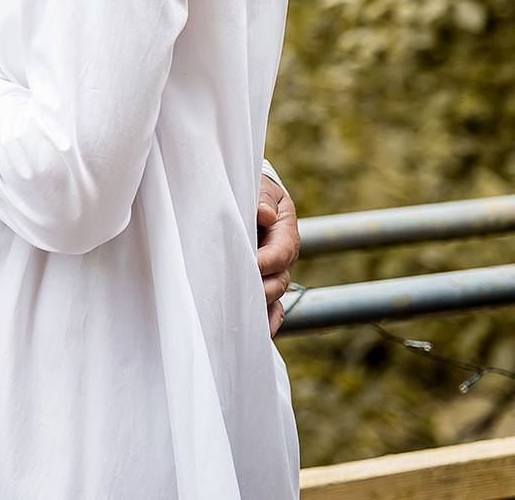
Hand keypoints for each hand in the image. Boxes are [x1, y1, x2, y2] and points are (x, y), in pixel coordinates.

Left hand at [256, 176, 300, 335]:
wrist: (253, 201)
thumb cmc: (255, 192)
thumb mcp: (261, 188)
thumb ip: (263, 199)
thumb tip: (265, 215)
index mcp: (285, 234)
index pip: (281, 253)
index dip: (266, 262)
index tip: (250, 266)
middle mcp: (283, 259)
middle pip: (278, 282)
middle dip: (260, 290)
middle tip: (238, 296)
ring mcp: (274, 275)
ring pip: (274, 299)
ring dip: (260, 310)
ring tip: (244, 323)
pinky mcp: (263, 284)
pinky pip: (271, 308)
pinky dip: (267, 321)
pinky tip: (257, 335)